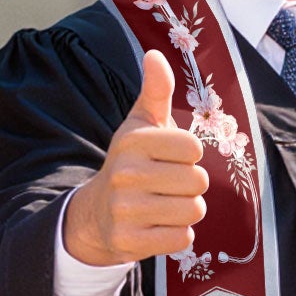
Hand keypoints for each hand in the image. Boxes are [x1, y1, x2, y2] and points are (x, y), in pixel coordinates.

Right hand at [61, 50, 210, 266]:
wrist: (97, 213)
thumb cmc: (131, 162)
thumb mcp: (141, 125)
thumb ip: (156, 90)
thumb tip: (155, 54)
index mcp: (133, 141)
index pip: (194, 147)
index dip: (189, 155)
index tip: (170, 157)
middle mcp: (126, 173)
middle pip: (198, 181)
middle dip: (191, 185)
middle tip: (168, 185)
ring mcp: (126, 210)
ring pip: (193, 210)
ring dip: (187, 210)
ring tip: (164, 204)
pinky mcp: (130, 241)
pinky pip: (182, 239)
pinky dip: (178, 235)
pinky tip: (158, 225)